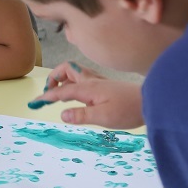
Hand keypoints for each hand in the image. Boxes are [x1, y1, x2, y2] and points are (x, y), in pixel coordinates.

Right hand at [29, 62, 144, 128]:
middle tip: (49, 94)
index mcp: (88, 88)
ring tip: (60, 95)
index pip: (61, 91)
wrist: (153, 101)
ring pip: (75, 72)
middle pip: (66, 70)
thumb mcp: (104, 117)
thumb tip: (62, 114)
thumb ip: (81, 115)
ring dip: (63, 79)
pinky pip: (83, 78)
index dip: (46, 97)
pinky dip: (74, 82)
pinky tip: (78, 96)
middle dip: (53, 79)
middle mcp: (91, 80)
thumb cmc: (129, 110)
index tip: (34, 103)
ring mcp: (99, 81)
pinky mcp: (105, 85)